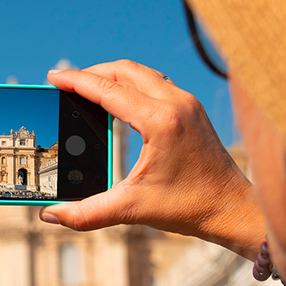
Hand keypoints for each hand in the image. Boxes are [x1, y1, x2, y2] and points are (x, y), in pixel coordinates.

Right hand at [43, 60, 263, 259]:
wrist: (234, 209)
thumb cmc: (191, 207)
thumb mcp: (133, 209)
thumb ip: (87, 213)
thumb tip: (51, 215)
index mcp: (160, 122)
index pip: (108, 90)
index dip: (76, 81)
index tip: (53, 77)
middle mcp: (177, 104)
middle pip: (124, 70)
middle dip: (92, 73)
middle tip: (66, 83)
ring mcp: (188, 104)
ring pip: (142, 73)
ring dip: (114, 76)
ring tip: (89, 88)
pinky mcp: (193, 110)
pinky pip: (157, 84)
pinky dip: (133, 85)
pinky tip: (121, 101)